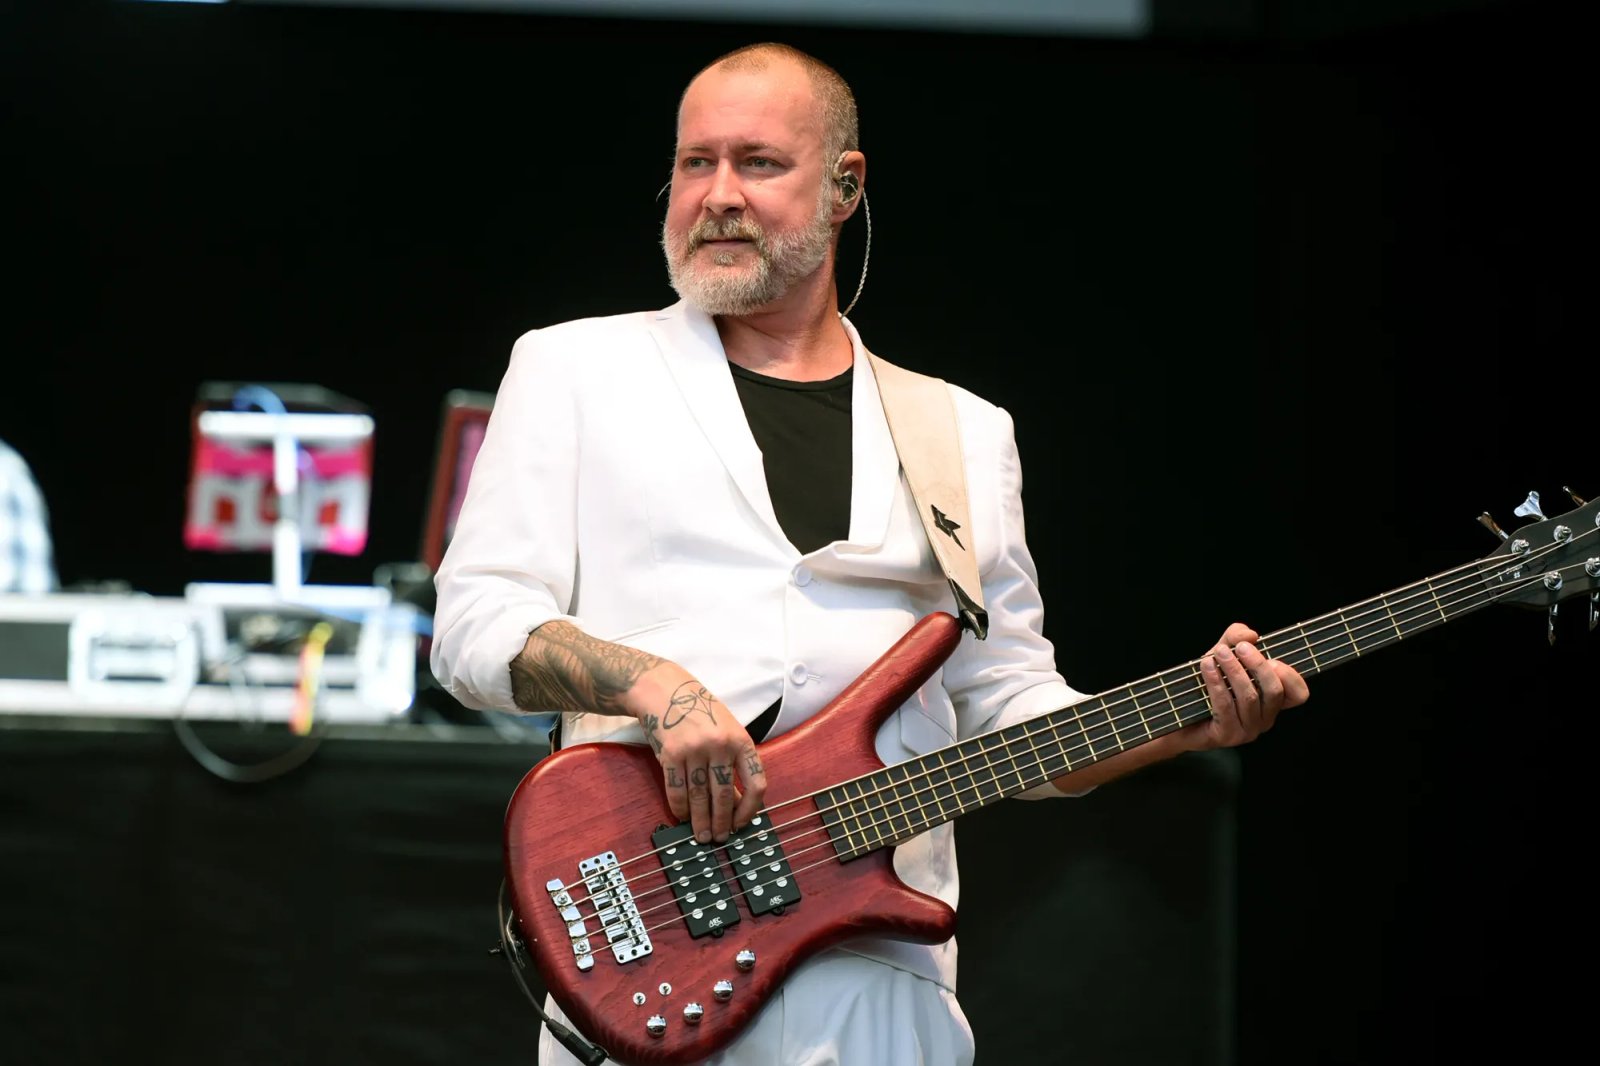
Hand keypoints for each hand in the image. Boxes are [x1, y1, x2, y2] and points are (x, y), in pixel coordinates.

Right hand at [631, 663, 767, 843]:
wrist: (665, 690)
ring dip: (700, 821)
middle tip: (719, 838)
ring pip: (700, 797)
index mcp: (741, 740)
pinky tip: (682, 817)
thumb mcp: (726, 731)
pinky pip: (676, 790)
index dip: (751, 809)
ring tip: (701, 836)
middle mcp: (720, 746)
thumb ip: (733, 763)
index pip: (756, 783)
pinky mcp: (670, 755)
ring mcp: (695, 750)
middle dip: (721, 823)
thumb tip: (737, 805)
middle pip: (724, 796)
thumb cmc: (700, 712)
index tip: (742, 823)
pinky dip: (679, 808)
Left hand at [1188, 623, 1308, 750]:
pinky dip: (1216, 682)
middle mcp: (1264, 719)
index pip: (1299, 694)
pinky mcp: (1226, 736)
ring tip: (1219, 652)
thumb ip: (1236, 638)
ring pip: (1249, 698)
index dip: (1291, 675)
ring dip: (1234, 671)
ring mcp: (1246, 731)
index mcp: (1271, 702)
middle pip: (1274, 691)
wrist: (1177, 711)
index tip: (1271, 657)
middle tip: (1239, 648)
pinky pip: (1225, 706)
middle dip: (1258, 665)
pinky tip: (1206, 666)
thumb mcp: (1223, 654)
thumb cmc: (1206, 682)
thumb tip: (1250, 635)